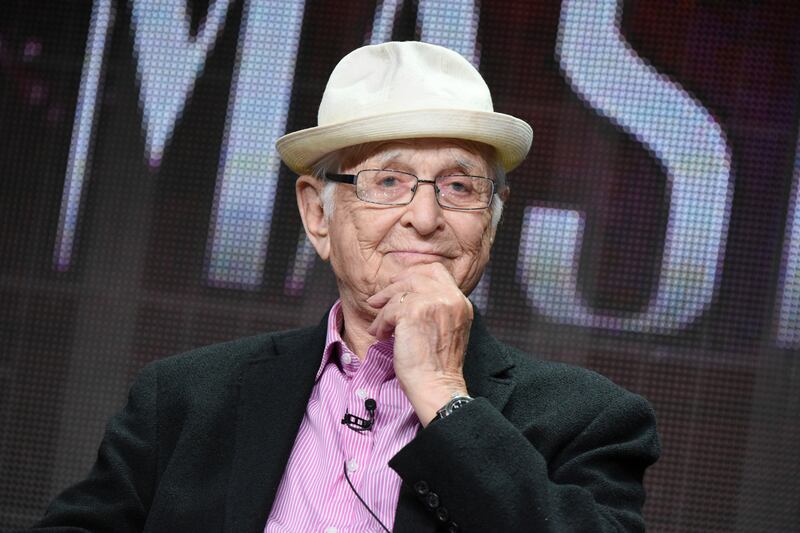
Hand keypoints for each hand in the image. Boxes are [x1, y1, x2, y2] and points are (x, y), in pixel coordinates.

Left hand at [366, 263, 472, 425]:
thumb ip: (435, 308)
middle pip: (415, 276)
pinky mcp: (414, 312)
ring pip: (399, 293)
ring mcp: (433, 303)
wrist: (437, 386)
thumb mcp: (446, 328)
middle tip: (377, 300)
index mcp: (460, 301)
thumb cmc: (437, 366)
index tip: (398, 284)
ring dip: (384, 310)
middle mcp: (450, 298)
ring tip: (379, 327)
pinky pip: (389, 310)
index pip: (436, 271)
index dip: (414, 273)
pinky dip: (381, 323)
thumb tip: (405, 295)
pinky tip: (381, 335)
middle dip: (393, 287)